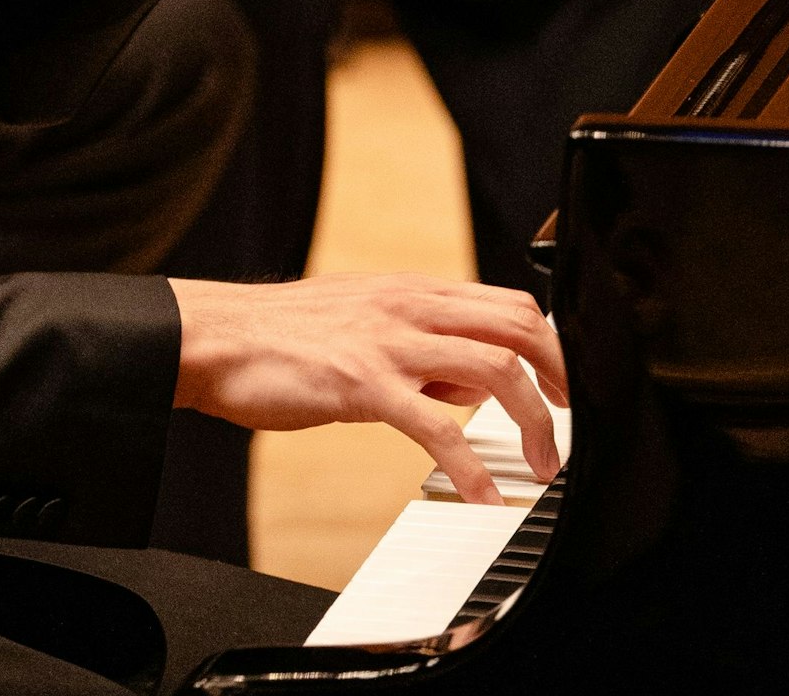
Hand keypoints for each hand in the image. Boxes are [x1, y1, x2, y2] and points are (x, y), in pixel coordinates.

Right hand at [169, 271, 567, 503]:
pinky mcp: (363, 384)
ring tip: (542, 466)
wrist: (217, 337)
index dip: (550, 344)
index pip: (506, 303)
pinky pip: (436, 427)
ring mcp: (388, 343)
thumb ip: (417, 344)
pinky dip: (471, 466)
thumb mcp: (361, 321)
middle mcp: (409, 307)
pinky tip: (482, 498)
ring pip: (493, 368)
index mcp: (411, 291)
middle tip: (571, 423)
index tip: (564, 386)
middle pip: (517, 326)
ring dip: (533, 421)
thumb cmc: (282, 335)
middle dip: (559, 376)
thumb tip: (466, 380)